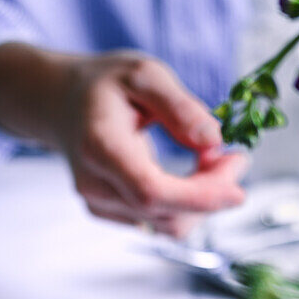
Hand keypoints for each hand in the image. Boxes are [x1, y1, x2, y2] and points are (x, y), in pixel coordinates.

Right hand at [0, 43, 245, 234]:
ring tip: (215, 162)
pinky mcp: (110, 214)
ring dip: (203, 202)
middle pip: (165, 212)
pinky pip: (159, 222)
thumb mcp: (144, 73)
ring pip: (167, 225)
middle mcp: (95, 184)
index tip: (236, 185)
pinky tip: (194, 175)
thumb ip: (180, 107)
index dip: (199, 196)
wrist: (61, 103)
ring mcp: (100, 204)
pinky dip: (187, 205)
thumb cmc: (103, 86)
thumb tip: (212, 140)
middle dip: (212, 193)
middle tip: (236, 159)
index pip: (151, 191)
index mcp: (100, 147)